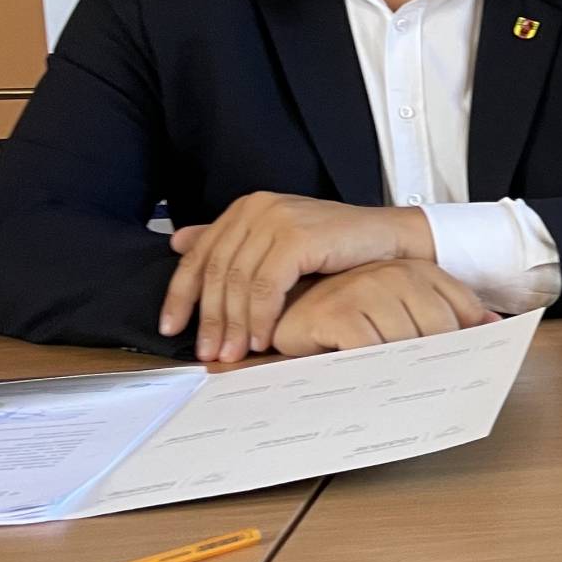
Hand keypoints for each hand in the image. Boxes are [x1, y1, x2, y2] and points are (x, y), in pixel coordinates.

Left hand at [161, 194, 435, 361]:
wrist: (391, 240)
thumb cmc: (341, 246)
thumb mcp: (281, 243)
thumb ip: (236, 244)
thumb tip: (180, 244)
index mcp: (247, 208)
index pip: (200, 255)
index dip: (180, 295)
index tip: (171, 328)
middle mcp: (257, 208)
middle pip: (216, 271)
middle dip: (209, 318)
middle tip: (208, 352)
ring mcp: (277, 220)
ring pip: (238, 282)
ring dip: (233, 324)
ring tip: (233, 353)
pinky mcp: (297, 237)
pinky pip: (266, 287)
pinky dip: (259, 317)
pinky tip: (261, 339)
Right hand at [270, 262, 495, 357]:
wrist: (290, 317)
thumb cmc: (348, 319)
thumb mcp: (403, 311)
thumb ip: (448, 314)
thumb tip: (495, 327)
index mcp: (416, 270)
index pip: (463, 310)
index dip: (462, 343)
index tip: (456, 365)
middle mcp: (393, 273)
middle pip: (439, 331)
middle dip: (431, 362)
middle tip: (415, 380)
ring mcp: (363, 289)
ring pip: (406, 344)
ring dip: (398, 370)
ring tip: (384, 378)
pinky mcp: (336, 312)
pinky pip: (372, 351)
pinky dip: (370, 370)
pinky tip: (362, 374)